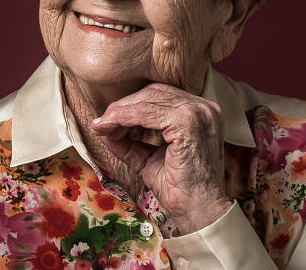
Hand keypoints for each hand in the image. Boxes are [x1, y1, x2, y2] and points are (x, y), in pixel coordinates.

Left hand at [91, 83, 231, 233]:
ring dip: (119, 113)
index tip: (106, 121)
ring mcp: (198, 112)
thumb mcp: (148, 157)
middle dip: (122, 107)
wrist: (199, 212)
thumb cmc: (179, 188)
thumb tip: (102, 126)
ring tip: (103, 128)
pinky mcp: (187, 122)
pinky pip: (146, 112)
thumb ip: (129, 140)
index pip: (159, 95)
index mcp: (201, 111)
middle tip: (101, 124)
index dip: (130, 105)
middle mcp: (204, 107)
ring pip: (147, 99)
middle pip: (153, 93)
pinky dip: (124, 118)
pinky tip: (111, 129)